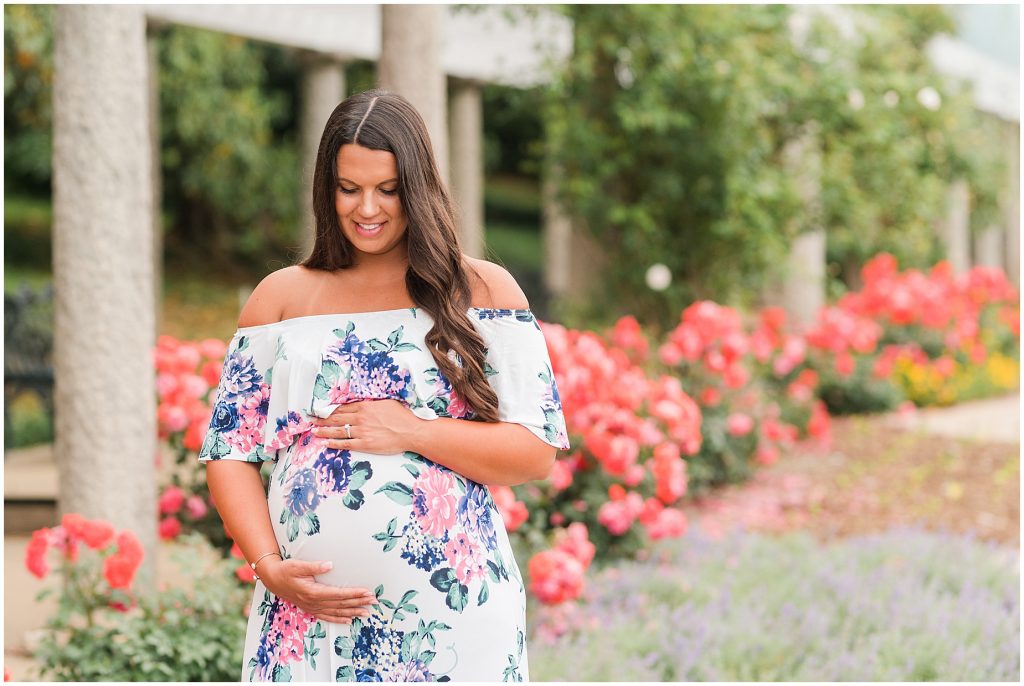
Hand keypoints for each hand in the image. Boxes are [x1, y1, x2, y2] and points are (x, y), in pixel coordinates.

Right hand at [259, 558, 376, 624]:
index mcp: (312, 592)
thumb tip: (329, 564)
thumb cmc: (286, 570)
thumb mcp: (297, 565)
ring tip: (366, 612)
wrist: (272, 579)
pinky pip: (327, 617)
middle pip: (340, 604)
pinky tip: (349, 620)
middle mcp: (314, 602)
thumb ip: (314, 566)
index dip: (354, 593)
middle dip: (358, 603)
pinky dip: (339, 619)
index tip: (367, 592)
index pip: (338, 594)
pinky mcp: (310, 608)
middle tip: (373, 601)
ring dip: (352, 612)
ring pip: (336, 612)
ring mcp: (312, 607)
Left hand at [312, 399, 423, 454]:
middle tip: (311, 420)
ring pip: (338, 430)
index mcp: (365, 407)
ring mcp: (361, 432)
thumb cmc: (402, 417)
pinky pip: (345, 443)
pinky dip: (334, 443)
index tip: (320, 410)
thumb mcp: (386, 403)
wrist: (412, 431)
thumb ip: (372, 404)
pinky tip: (325, 443)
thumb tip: (363, 403)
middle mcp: (360, 418)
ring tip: (314, 431)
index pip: (342, 408)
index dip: (329, 409)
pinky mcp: (365, 444)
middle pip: (336, 418)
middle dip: (322, 419)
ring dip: (324, 430)